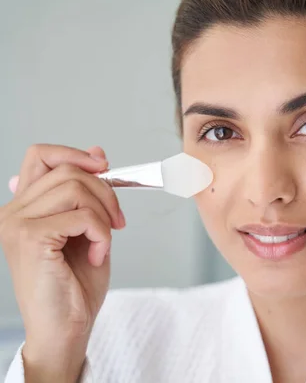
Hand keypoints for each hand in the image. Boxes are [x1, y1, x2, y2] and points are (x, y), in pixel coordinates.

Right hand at [0, 144, 125, 381]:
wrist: (66, 327)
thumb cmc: (75, 284)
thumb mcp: (87, 228)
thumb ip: (86, 193)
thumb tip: (96, 152)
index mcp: (24, 207)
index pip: (41, 155)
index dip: (75, 154)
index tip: (104, 167)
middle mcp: (13, 211)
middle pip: (68, 170)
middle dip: (105, 191)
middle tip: (118, 221)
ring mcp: (17, 223)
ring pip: (76, 187)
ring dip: (103, 214)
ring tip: (103, 241)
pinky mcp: (31, 237)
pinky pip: (82, 215)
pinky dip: (101, 233)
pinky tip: (96, 253)